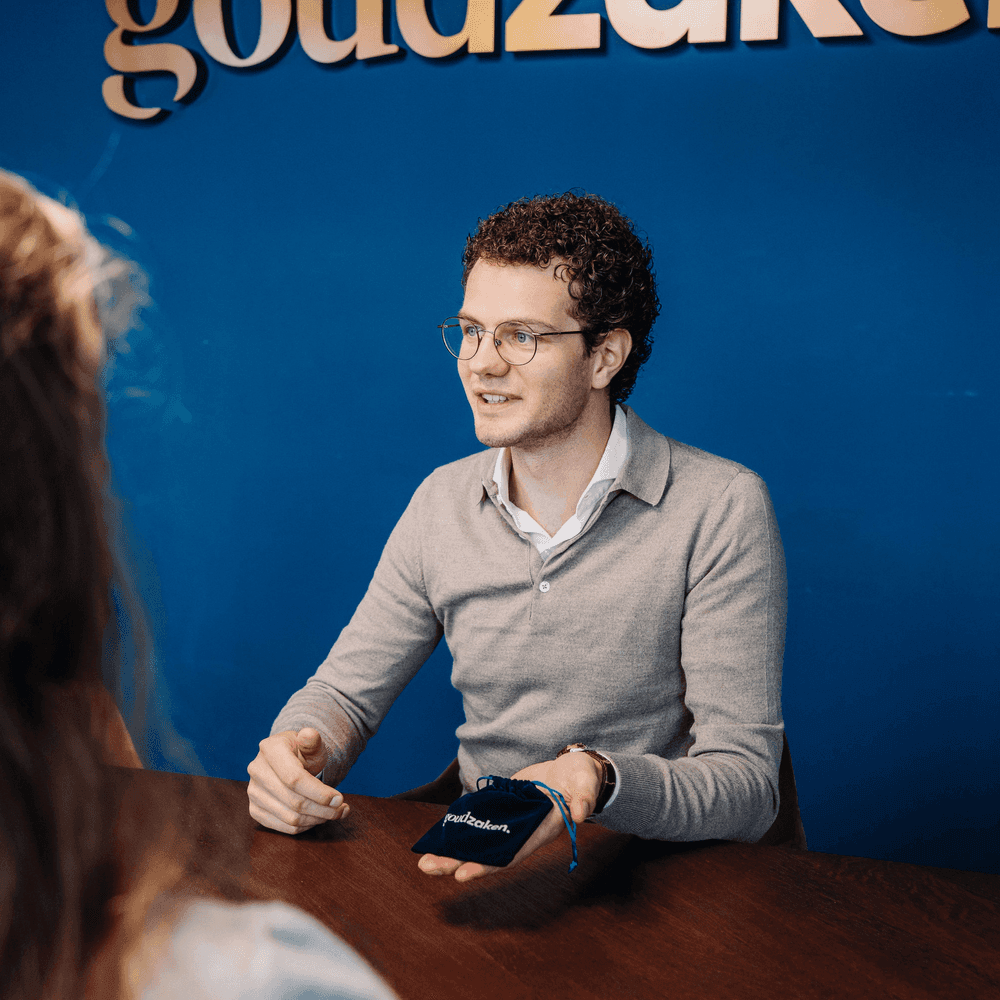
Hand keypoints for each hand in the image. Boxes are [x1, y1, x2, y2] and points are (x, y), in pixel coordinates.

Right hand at [247, 727, 349, 833]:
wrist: (287, 761)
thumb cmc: (302, 752)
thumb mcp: (311, 744)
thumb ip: (312, 741)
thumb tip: (310, 735)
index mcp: (270, 749)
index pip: (295, 778)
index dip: (319, 792)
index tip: (339, 799)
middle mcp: (257, 770)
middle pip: (293, 801)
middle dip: (323, 809)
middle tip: (342, 809)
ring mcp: (253, 792)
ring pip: (289, 817)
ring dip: (317, 819)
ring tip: (334, 813)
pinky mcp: (255, 809)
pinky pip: (282, 826)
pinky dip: (304, 826)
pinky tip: (318, 818)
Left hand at [417, 753, 601, 881]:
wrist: (572, 771)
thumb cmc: (582, 779)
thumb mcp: (586, 784)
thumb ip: (583, 798)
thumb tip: (580, 813)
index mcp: (541, 831)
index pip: (511, 854)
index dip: (487, 865)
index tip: (462, 875)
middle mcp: (521, 831)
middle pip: (487, 853)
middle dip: (457, 862)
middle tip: (427, 867)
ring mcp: (510, 821)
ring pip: (478, 841)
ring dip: (453, 850)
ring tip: (425, 859)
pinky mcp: (503, 807)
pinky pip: (479, 821)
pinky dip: (460, 828)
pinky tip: (439, 833)